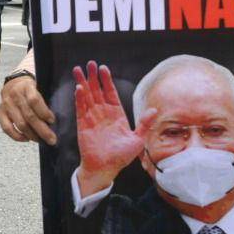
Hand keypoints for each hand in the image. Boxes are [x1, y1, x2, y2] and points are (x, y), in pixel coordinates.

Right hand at [0, 74, 55, 143]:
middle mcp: (14, 95)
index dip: (44, 112)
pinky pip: (7, 128)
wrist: (13, 84)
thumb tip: (52, 121)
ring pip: (20, 124)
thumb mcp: (39, 87)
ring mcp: (6, 105)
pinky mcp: (0, 113)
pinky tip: (27, 139)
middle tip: (52, 140)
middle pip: (29, 116)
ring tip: (41, 140)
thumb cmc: (30, 89)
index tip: (52, 121)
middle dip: (42, 130)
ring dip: (32, 135)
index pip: (34, 100)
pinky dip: (17, 136)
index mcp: (26, 86)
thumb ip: (44, 100)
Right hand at [73, 61, 156, 196]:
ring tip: (78, 70)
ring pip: (87, 97)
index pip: (110, 93)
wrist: (106, 169)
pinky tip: (79, 88)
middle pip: (97, 91)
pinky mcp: (83, 125)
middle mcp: (103, 114)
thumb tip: (154, 110)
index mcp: (116, 115)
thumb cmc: (121, 157)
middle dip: (93, 77)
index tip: (103, 69)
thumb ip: (144, 124)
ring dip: (83, 83)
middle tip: (89, 64)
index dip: (106, 81)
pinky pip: (81, 109)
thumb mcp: (137, 140)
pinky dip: (80, 99)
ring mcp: (92, 118)